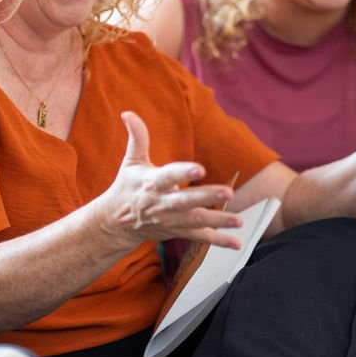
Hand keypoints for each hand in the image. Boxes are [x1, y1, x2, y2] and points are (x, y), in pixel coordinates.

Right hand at [96, 111, 241, 248]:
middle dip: (207, 196)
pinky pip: (199, 237)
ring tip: (239, 220)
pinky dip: (218, 240)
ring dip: (218, 220)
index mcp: (152, 182)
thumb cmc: (127, 187)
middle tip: (228, 192)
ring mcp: (171, 220)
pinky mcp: (177, 231)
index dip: (183, 172)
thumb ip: (137, 137)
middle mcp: (162, 203)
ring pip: (196, 221)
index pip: (168, 176)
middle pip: (186, 201)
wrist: (116, 222)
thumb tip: (128, 113)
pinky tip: (236, 243)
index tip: (200, 168)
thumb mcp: (131, 162)